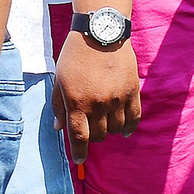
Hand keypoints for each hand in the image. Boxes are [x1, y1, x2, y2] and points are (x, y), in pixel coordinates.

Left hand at [54, 33, 139, 157]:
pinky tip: (124, 130)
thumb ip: (59, 106)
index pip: (79, 137)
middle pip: (99, 135)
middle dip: (93, 136)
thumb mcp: (59, 80)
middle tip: (90, 128)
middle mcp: (98, 104)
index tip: (79, 160)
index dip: (79, 152)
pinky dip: (129, 127)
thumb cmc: (74, 56)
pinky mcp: (132, 92)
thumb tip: (59, 129)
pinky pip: (134, 118)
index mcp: (77, 102)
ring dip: (109, 130)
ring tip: (104, 122)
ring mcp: (117, 99)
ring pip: (116, 129)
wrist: (100, 33)